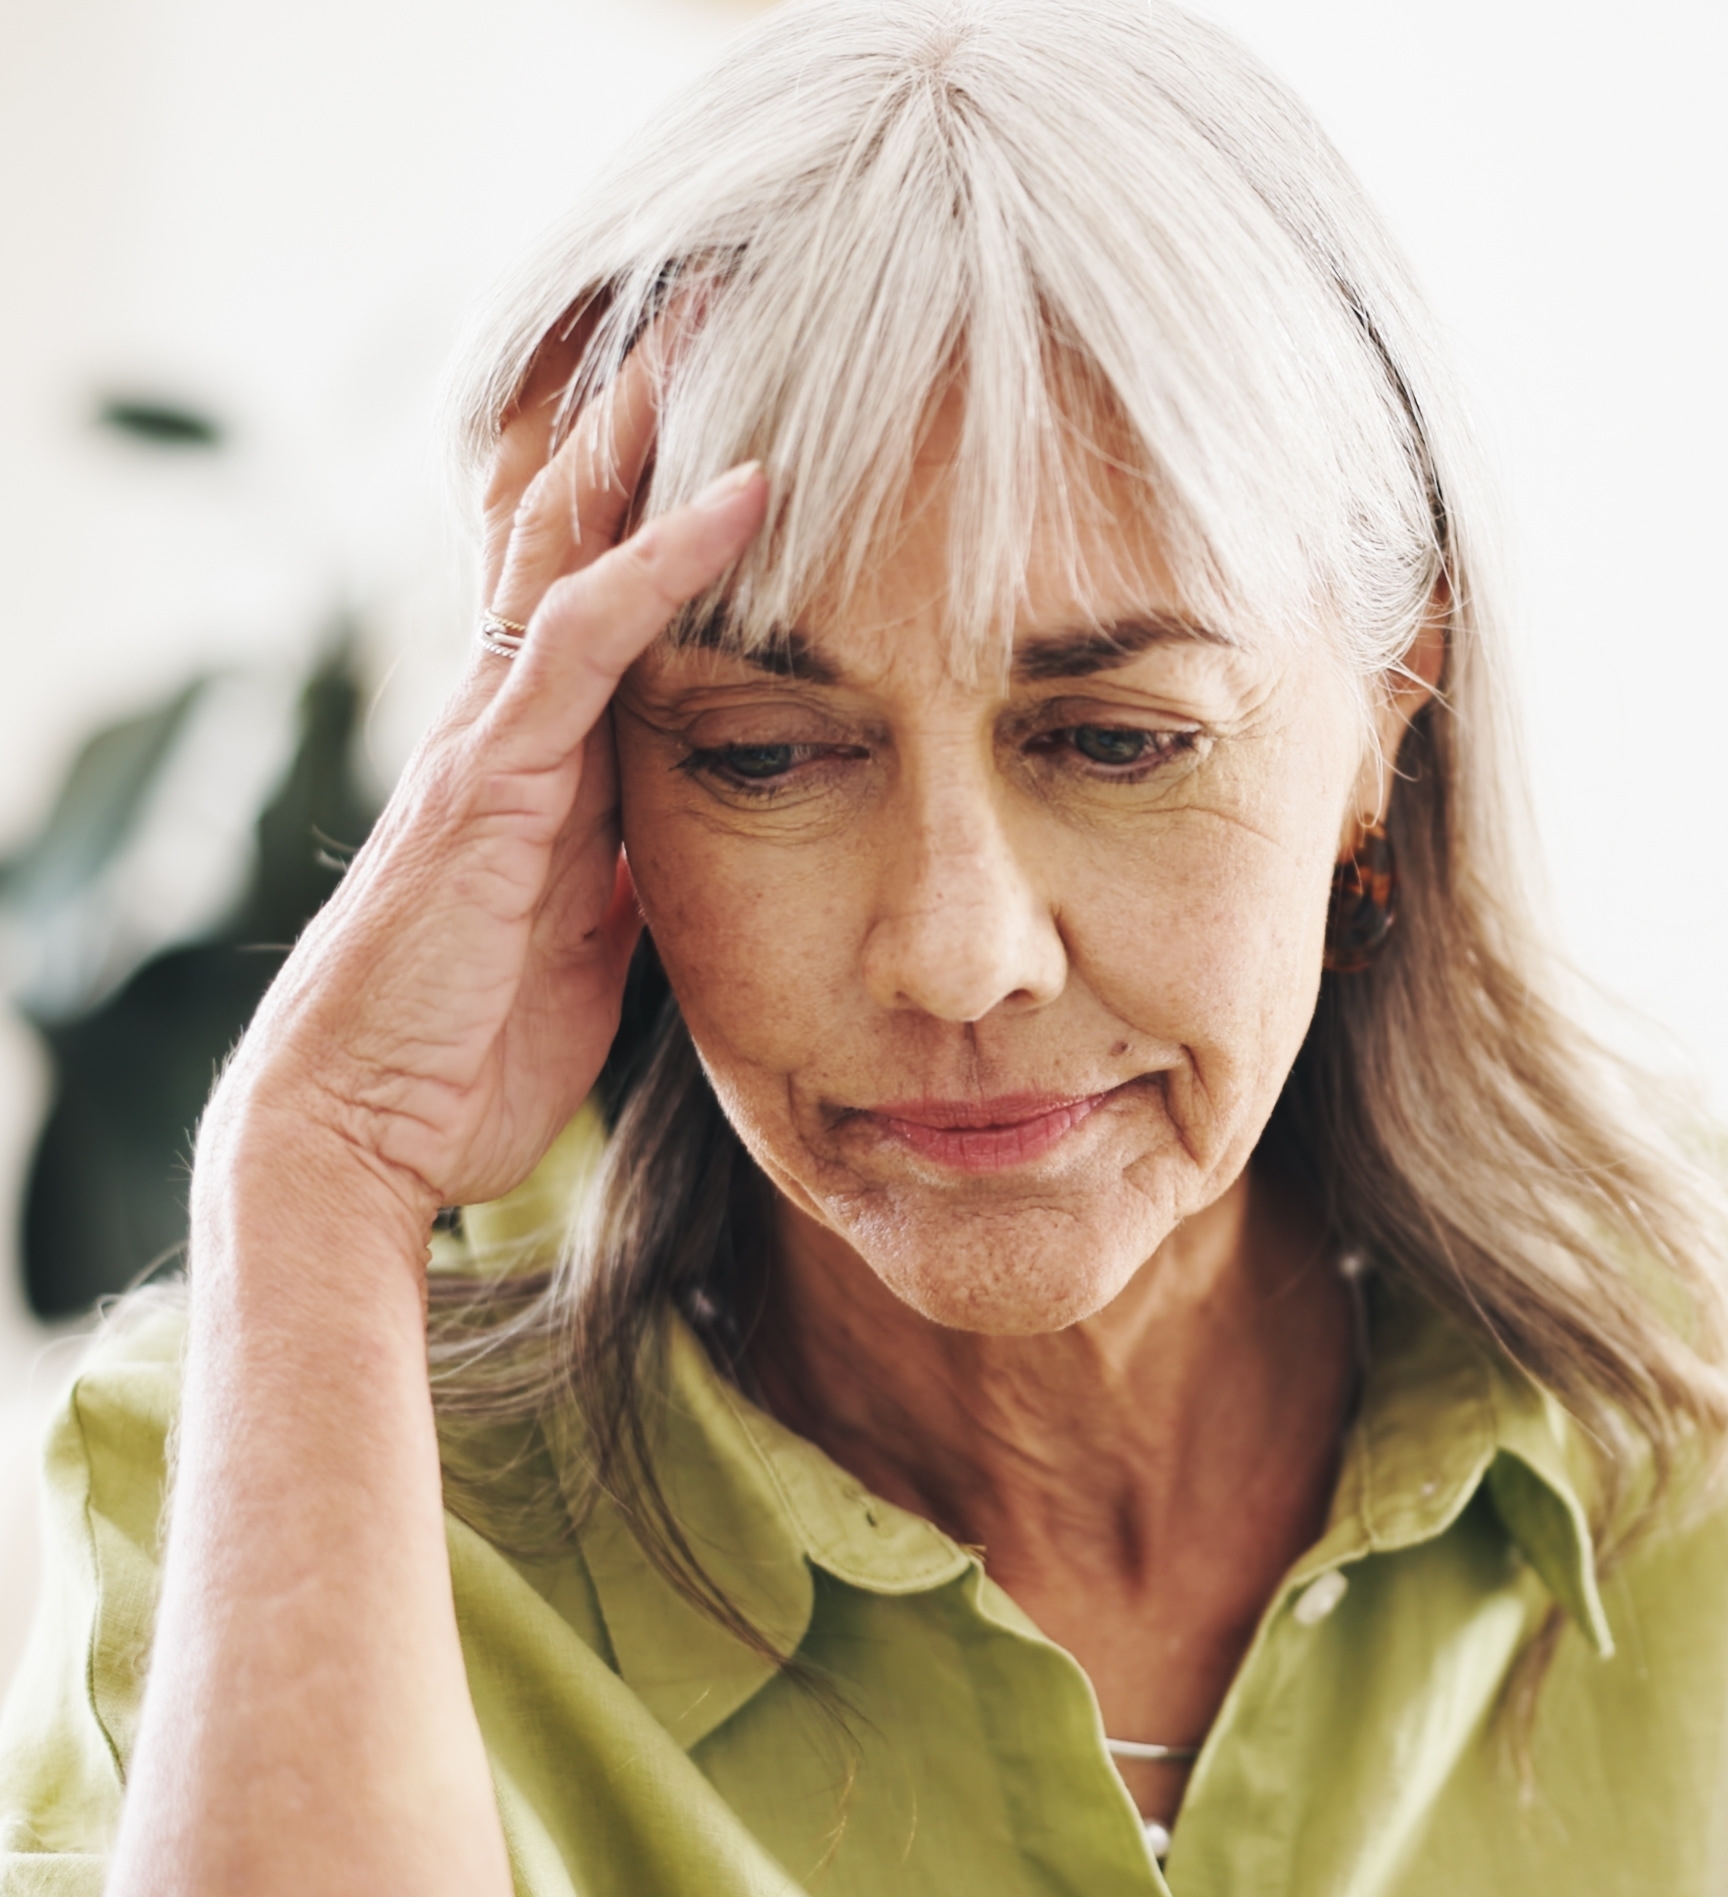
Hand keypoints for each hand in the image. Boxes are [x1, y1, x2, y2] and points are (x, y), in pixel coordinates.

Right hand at [206, 327, 766, 1228]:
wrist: (367, 1130)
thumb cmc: (469, 1049)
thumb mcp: (593, 945)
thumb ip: (633, 867)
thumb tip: (689, 835)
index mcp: (534, 760)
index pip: (593, 591)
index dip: (653, 501)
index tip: (738, 422)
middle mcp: (504, 721)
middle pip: (569, 531)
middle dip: (639, 421)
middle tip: (722, 315)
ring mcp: (490, 739)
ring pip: (566, 545)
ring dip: (646, 438)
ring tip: (722, 331)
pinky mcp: (490, 779)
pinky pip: (578, 639)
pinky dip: (661, 563)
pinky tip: (739, 497)